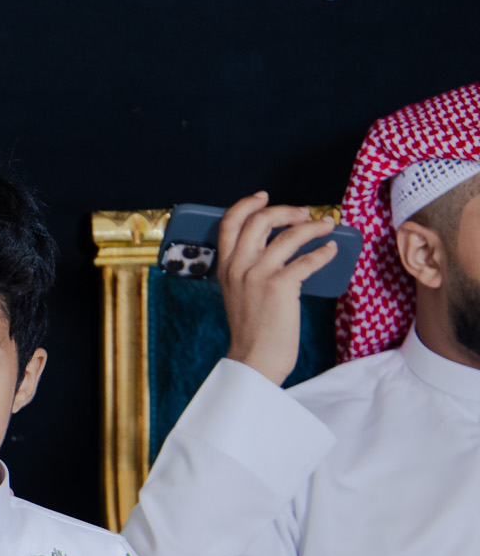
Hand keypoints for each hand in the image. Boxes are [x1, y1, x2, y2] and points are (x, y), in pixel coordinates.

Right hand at [216, 192, 337, 385]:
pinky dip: (323, 252)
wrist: (254, 359)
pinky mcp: (279, 286)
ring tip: (326, 227)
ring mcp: (257, 276)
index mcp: (225, 267)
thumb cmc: (251, 329)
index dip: (246, 204)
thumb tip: (274, 248)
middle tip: (304, 213)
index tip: (263, 197)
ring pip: (288, 235)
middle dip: (286, 210)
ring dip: (312, 227)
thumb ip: (246, 269)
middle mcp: (238, 267)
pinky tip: (331, 252)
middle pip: (259, 220)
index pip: (228, 223)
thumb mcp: (237, 293)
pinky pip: (307, 260)